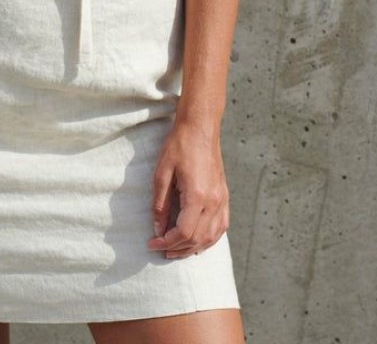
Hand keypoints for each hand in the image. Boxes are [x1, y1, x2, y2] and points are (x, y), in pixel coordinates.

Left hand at [147, 118, 229, 259]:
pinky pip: (221, 226)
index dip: (166, 242)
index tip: (152, 243)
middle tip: (161, 249)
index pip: (184, 232)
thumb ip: (160, 203)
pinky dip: (209, 239)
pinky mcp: (224, 196)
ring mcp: (222, 199)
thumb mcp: (162, 172)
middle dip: (178, 248)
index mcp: (197, 195)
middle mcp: (213, 201)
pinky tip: (198, 241)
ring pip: (211, 236)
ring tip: (176, 249)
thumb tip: (158, 229)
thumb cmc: (179, 145)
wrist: (200, 127)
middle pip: (197, 238)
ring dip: (193, 247)